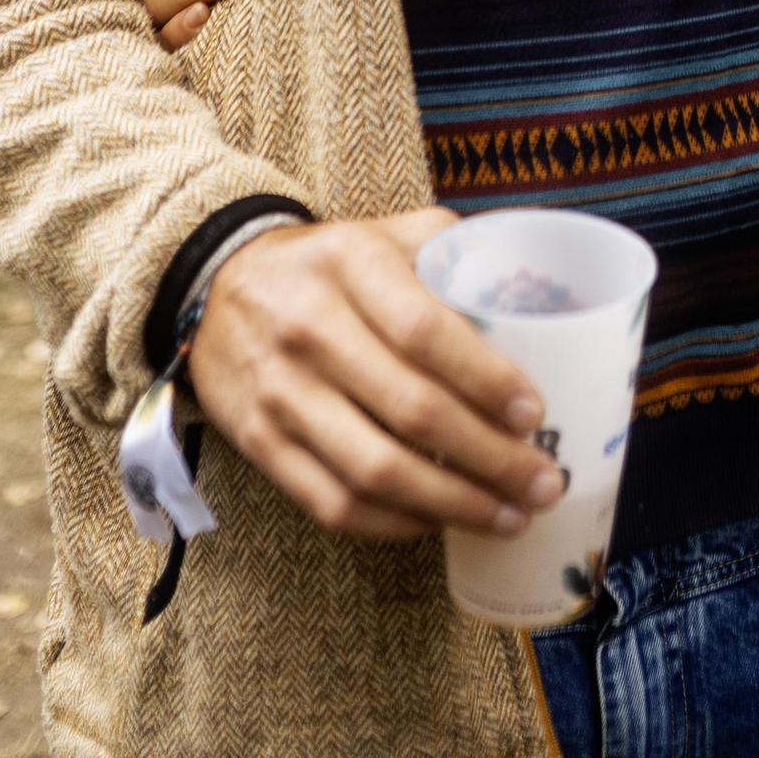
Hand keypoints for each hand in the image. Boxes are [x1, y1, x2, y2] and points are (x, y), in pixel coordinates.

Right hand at [187, 211, 568, 544]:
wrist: (216, 286)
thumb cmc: (328, 266)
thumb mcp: (383, 233)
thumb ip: (454, 252)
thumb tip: (534, 295)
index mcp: (352, 264)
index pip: (426, 331)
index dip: (486, 379)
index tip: (534, 414)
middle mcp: (311, 328)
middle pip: (411, 411)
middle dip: (490, 458)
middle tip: (543, 483)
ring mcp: (280, 392)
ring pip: (374, 469)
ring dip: (451, 504)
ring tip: (508, 518)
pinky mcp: (258, 442)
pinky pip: (331, 501)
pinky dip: (392, 524)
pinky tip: (439, 523)